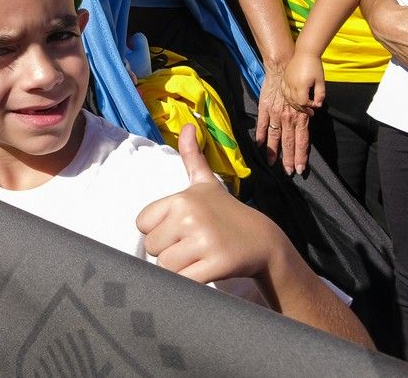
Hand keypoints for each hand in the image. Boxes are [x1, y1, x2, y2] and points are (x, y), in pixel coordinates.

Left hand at [138, 124, 288, 282]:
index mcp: (182, 199)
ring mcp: (204, 241)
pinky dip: (190, 282)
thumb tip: (188, 125)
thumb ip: (192, 157)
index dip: (159, 231)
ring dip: (180, 268)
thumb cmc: (227, 213)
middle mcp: (190, 217)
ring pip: (166, 266)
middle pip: (152, 247)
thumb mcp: (207, 184)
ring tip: (200, 257)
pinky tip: (205, 270)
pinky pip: (183, 281)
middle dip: (169, 251)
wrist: (264, 241)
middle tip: (193, 245)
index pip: (143, 224)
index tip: (181, 229)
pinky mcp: (216, 264)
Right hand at [254, 66, 312, 174]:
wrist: (282, 67)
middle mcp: (288, 118)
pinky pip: (262, 124)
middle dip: (289, 159)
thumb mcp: (309, 98)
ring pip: (275, 136)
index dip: (301, 156)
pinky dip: (260, 135)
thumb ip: (306, 114)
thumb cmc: (298, 81)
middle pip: (289, 143)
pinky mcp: (264, 107)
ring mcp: (275, 113)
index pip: (302, 141)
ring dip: (274, 152)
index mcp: (301, 117)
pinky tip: (259, 145)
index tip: (299, 169)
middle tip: (288, 172)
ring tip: (272, 163)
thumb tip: (307, 126)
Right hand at [282, 54, 325, 110]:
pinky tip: (293, 97)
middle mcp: (291, 84)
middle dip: (302, 107)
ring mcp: (286, 81)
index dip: (309, 106)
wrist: (305, 52)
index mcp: (301, 86)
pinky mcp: (285, 78)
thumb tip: (318, 104)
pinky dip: (288, 97)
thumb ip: (320, 94)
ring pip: (287, 98)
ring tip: (301, 105)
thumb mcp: (320, 81)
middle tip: (309, 110)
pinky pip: (284, 91)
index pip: (302, 102)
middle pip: (294, 102)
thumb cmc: (314, 65)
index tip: (315, 103)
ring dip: (294, 103)